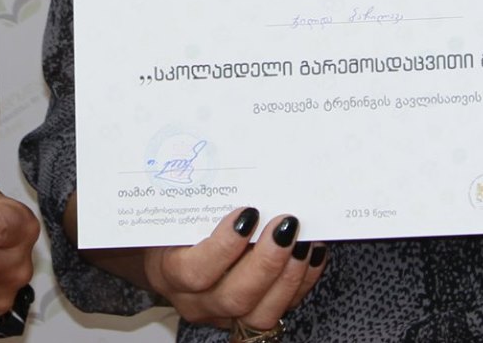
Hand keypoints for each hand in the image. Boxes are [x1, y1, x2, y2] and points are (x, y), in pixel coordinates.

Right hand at [138, 207, 327, 333]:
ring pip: (260, 313)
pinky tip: (311, 253)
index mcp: (170, 274)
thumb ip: (197, 201)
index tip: (247, 214)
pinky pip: (281, 309)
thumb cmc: (174, 228)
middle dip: (266, 262)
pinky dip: (301, 281)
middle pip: (234, 297)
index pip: (194, 272)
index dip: (223, 247)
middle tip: (286, 226)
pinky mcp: (250, 318)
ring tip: (304, 241)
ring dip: (288, 276)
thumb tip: (235, 164)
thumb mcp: (174, 214)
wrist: (172, 257)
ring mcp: (225, 315)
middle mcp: (196, 301)